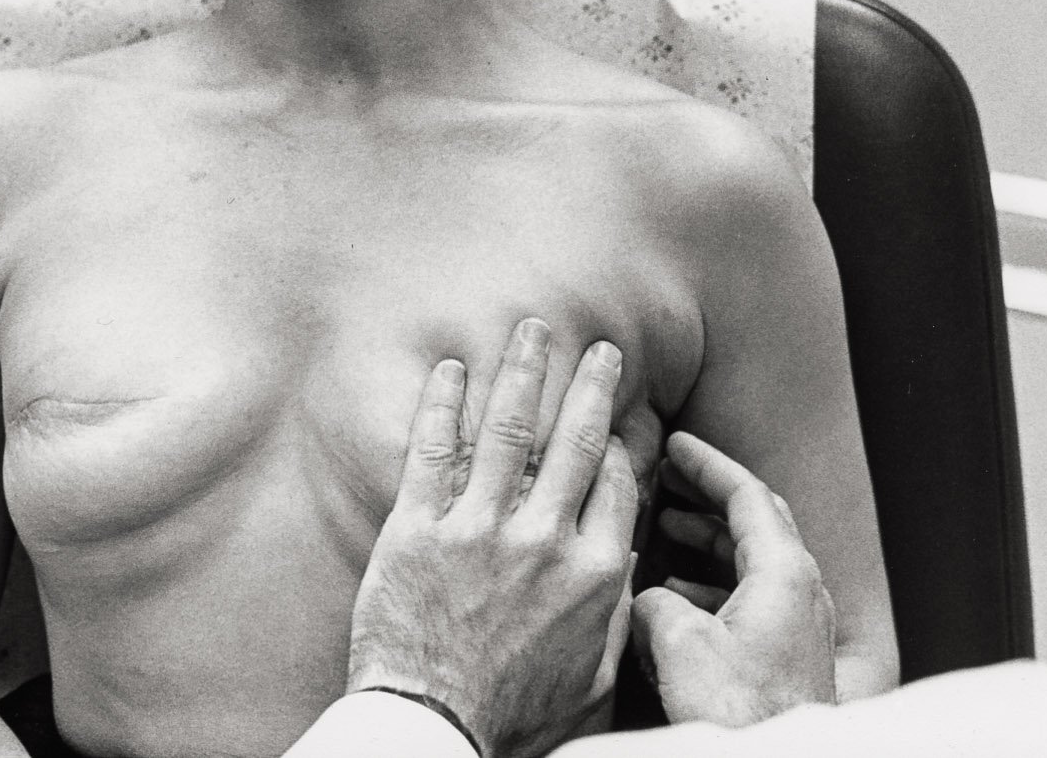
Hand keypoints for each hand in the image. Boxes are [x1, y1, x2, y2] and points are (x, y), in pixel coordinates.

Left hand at [345, 319, 637, 757]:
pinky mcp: (418, 531)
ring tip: (532, 329)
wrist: (432, 732)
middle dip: (592, 385)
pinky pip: (433, 451)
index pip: (617, 483)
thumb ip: (615, 614)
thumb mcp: (593, 676)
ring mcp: (478, 530)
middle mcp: (544, 540)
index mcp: (594, 573)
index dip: (619, 446)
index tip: (614, 426)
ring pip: (509, 430)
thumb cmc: (514, 718)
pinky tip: (451, 368)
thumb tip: (628, 566)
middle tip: (600, 348)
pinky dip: (443, 403)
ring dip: (524, 371)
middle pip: (576, 441)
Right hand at [631, 432, 837, 726]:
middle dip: (707, 497)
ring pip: (750, 562)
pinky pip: (750, 599)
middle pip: (755, 520)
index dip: (707, 464)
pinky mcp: (789, 653)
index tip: (677, 444)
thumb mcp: (680, 644)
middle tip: (670, 477)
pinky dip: (713, 585)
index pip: (748, 493)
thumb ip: (655, 604)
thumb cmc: (740, 711)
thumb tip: (646, 601)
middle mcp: (802, 589)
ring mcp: (800, 622)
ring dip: (706, 543)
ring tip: (665, 529)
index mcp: (784, 571)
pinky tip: (676, 599)